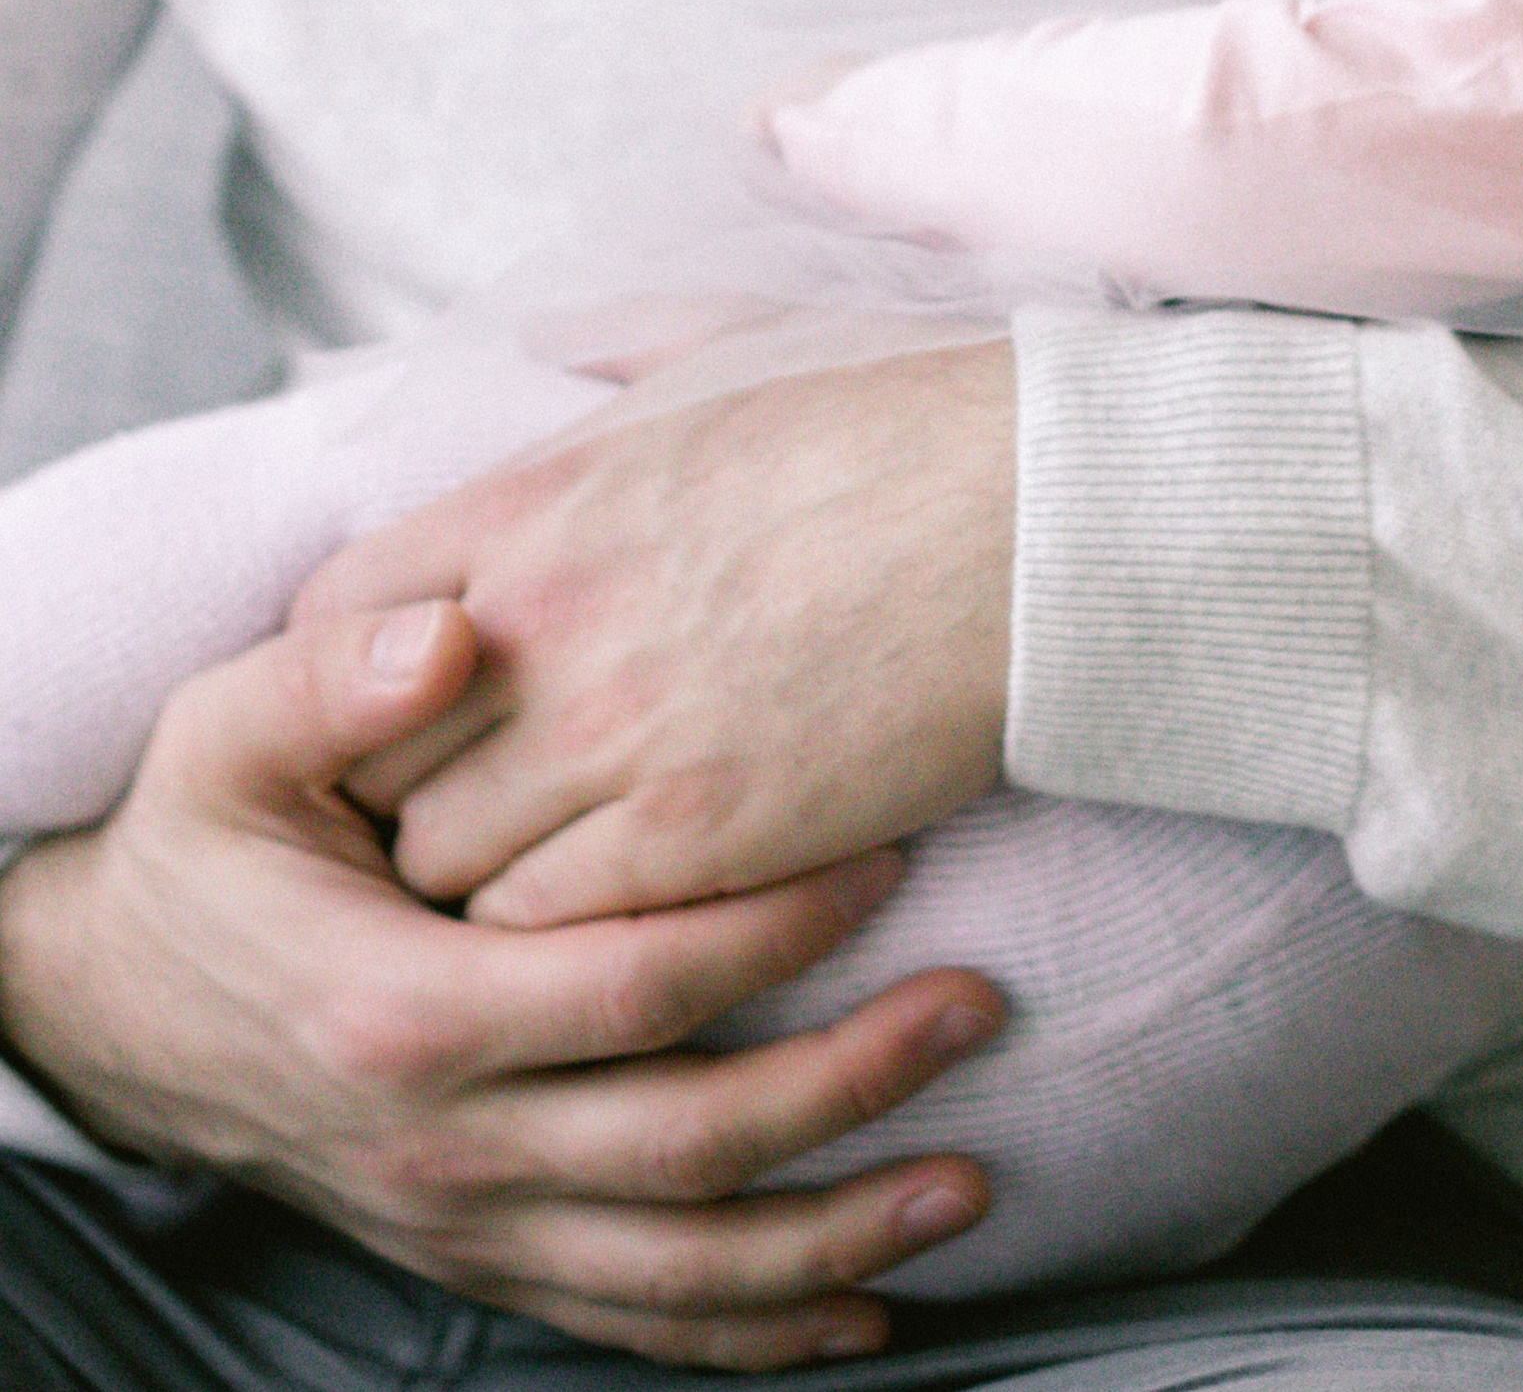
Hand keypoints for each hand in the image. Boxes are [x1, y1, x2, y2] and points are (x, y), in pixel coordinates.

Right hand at [0, 600, 1005, 1372]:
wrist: (111, 1003)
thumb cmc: (199, 846)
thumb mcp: (227, 738)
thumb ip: (333, 678)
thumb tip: (454, 632)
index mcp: (401, 1013)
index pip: (627, 987)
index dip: (765, 930)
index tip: (888, 861)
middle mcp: (444, 1146)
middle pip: (684, 1146)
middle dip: (848, 1086)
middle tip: (980, 1006)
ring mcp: (463, 1222)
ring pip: (676, 1267)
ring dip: (835, 1237)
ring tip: (971, 1183)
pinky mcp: (476, 1259)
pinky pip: (629, 1323)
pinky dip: (751, 1331)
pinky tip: (860, 1308)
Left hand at [300, 339, 1016, 929]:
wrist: (1037, 523)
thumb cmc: (904, 425)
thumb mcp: (739, 344)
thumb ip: (623, 343)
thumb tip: (553, 335)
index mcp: (542, 497)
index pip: (339, 613)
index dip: (352, 672)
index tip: (411, 698)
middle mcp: (545, 620)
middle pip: (368, 759)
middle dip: (404, 788)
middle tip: (471, 804)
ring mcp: (612, 735)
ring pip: (444, 863)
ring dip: (480, 874)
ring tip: (548, 865)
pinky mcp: (694, 837)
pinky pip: (545, 924)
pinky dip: (560, 931)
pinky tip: (622, 907)